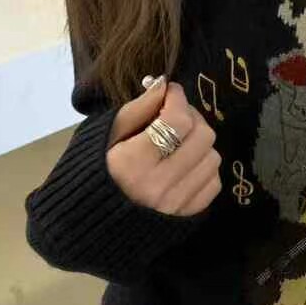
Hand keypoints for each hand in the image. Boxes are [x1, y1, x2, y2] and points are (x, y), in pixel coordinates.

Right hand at [106, 78, 221, 215]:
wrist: (91, 220)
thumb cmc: (95, 170)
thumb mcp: (106, 135)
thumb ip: (138, 109)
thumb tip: (164, 85)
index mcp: (133, 163)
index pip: (177, 121)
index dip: (178, 99)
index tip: (169, 93)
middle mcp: (159, 186)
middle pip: (202, 136)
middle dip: (191, 117)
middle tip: (175, 115)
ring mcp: (176, 204)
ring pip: (213, 157)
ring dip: (199, 143)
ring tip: (178, 142)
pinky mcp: (187, 216)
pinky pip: (214, 182)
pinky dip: (203, 167)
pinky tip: (184, 164)